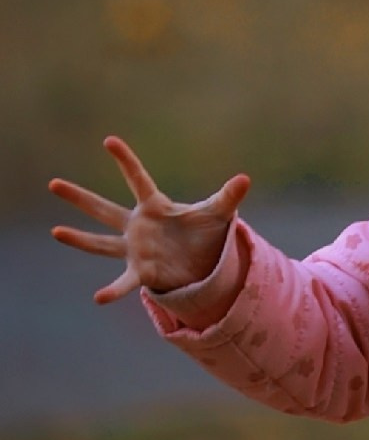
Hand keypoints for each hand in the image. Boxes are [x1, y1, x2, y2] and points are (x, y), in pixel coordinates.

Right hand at [49, 137, 249, 304]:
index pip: (137, 179)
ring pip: (100, 242)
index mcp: (155, 205)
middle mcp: (138, 225)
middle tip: (53, 184)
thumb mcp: (219, 213)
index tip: (109, 141)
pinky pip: (124, 282)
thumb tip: (245, 179)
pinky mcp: (141, 272)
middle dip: (80, 197)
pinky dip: (113, 290)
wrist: (204, 262)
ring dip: (79, 238)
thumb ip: (228, 196)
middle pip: (104, 208)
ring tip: (56, 231)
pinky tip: (98, 298)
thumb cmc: (205, 232)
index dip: (126, 160)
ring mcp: (135, 249)